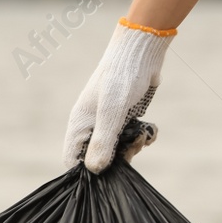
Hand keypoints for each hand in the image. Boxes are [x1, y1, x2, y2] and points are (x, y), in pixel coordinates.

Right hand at [63, 21, 174, 172]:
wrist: (141, 51)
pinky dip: (141, 136)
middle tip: (134, 146)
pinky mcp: (124, 117)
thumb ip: (103, 142)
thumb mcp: (112, 112)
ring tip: (144, 133)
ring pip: (117, 149)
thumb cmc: (122, 77)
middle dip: (118, 158)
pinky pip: (130, 137)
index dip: (86, 171)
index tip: (108, 170)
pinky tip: (150, 128)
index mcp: (80, 124)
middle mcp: (91, 126)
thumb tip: (95, 170)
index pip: (72, 160)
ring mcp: (108, 122)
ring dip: (133, 146)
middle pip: (98, 158)